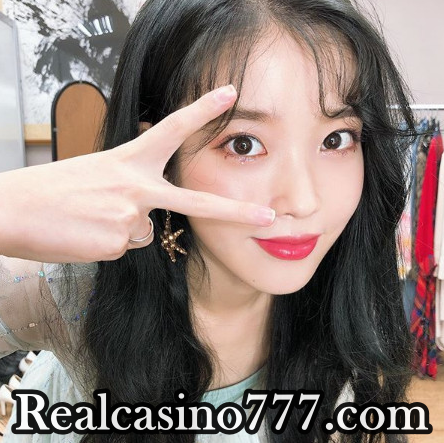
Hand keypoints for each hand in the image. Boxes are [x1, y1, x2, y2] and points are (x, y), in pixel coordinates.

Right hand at [0, 85, 274, 262]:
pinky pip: (126, 246)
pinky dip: (110, 243)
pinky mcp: (117, 243)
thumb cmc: (55, 190)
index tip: (229, 94)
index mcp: (130, 160)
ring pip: (144, 231)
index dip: (202, 110)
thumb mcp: (98, 172)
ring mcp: (129, 216)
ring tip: (90, 219)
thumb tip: (149, 215)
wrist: (14, 210)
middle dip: (235, 211)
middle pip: (195, 203)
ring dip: (122, 229)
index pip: (173, 130)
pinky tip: (87, 234)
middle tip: (268, 216)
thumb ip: (132, 185)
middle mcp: (136, 186)